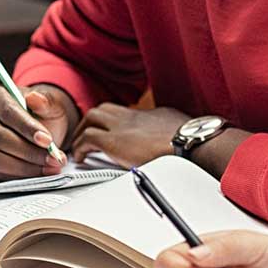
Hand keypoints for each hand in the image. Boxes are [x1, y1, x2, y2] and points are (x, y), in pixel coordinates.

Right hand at [0, 84, 73, 179]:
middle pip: (0, 138)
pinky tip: (39, 173)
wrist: (40, 129)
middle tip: (54, 158)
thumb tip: (35, 98)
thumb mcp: (50, 104)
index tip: (48, 140)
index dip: (27, 127)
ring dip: (26, 167)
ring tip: (50, 168)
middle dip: (30, 151)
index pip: (7, 112)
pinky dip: (20, 177)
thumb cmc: (43, 114)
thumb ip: (45, 101)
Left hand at [70, 103, 188, 168]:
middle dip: (92, 121)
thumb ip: (168, 129)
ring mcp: (120, 126)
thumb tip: (171, 138)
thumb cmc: (189, 139)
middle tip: (86, 135)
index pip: (123, 112)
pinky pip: (87, 138)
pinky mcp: (112, 141)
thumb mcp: (178, 128)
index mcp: (147, 115)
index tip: (110, 131)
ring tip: (78, 147)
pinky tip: (80, 158)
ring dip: (82, 131)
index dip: (112, 121)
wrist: (187, 142)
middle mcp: (131, 116)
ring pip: (91, 117)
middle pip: (104, 109)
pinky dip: (80, 147)